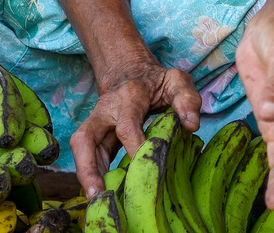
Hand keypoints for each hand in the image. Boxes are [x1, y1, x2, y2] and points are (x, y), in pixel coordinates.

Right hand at [72, 61, 201, 197]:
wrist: (131, 72)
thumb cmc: (157, 82)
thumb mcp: (176, 81)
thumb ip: (186, 99)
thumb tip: (192, 125)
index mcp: (129, 95)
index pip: (127, 126)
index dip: (135, 149)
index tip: (145, 169)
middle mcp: (105, 110)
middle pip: (85, 138)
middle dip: (88, 168)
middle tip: (97, 195)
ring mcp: (95, 123)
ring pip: (81, 150)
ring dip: (86, 177)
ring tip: (96, 202)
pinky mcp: (94, 136)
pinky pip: (87, 157)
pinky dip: (92, 176)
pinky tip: (101, 195)